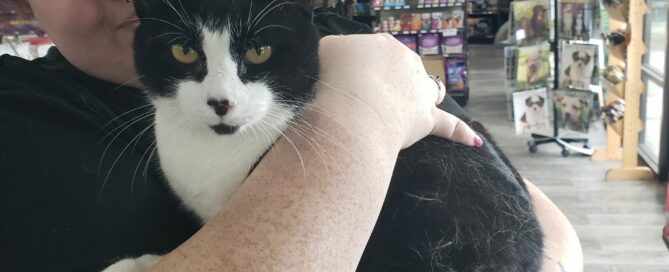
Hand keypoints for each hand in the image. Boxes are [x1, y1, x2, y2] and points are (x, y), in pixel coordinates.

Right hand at [315, 34, 481, 149]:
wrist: (353, 105)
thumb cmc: (336, 77)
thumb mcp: (326, 50)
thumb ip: (335, 51)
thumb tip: (335, 61)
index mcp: (384, 45)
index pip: (376, 52)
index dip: (362, 67)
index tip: (348, 81)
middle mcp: (407, 64)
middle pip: (402, 70)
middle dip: (390, 81)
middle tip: (366, 98)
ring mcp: (419, 92)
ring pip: (428, 90)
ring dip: (424, 96)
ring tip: (416, 107)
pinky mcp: (426, 120)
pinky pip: (449, 126)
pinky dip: (460, 133)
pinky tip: (473, 142)